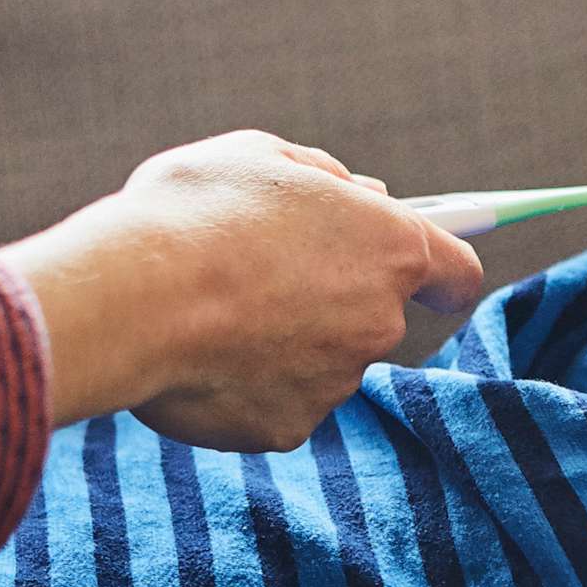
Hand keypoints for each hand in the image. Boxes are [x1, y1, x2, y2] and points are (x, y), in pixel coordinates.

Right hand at [2, 130, 485, 451]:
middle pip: (373, 314)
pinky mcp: (287, 428)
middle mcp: (378, 322)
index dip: (442, 272)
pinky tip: (197, 352)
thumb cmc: (193, 212)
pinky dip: (244, 382)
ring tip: (209, 308)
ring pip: (319, 359)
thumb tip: (357, 194)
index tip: (430, 276)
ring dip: (282, 338)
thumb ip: (323, 179)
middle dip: (330, 298)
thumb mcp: (259, 158)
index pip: (456, 271)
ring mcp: (335, 382)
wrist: (131, 300)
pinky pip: (273, 400)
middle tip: (259, 272)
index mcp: (389, 246)